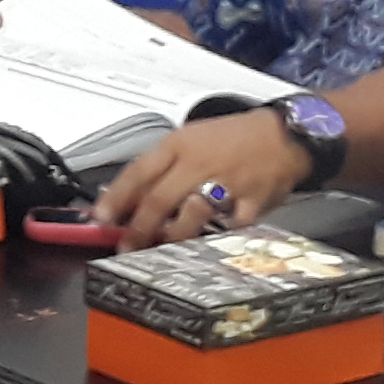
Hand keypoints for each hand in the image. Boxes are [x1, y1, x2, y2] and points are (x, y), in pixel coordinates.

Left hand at [90, 106, 303, 246]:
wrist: (284, 135)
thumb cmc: (233, 138)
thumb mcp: (190, 139)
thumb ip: (162, 167)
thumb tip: (129, 196)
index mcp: (179, 145)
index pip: (138, 172)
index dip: (115, 198)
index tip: (99, 218)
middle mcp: (198, 163)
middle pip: (158, 199)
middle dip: (137, 227)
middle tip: (125, 245)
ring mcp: (225, 183)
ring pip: (189, 216)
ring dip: (171, 236)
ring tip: (160, 249)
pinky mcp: (251, 202)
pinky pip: (229, 227)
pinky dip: (216, 238)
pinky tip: (205, 244)